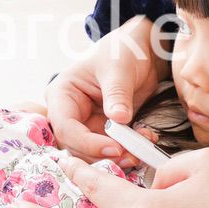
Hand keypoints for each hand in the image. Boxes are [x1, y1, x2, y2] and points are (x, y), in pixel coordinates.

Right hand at [44, 16, 169, 165]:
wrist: (140, 51)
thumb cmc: (121, 51)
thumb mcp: (119, 69)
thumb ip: (117, 94)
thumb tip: (118, 119)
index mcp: (62, 94)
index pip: (66, 127)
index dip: (87, 143)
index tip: (114, 148)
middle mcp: (70, 112)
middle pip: (76, 146)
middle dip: (103, 154)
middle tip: (130, 156)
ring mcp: (87, 123)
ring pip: (94, 152)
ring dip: (118, 156)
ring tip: (141, 150)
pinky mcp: (105, 130)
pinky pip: (113, 147)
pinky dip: (129, 148)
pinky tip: (146, 139)